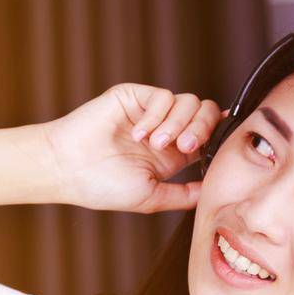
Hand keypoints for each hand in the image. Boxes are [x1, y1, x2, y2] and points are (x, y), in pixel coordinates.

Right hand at [40, 83, 222, 212]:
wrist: (68, 169)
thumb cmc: (101, 186)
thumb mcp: (150, 198)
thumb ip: (183, 195)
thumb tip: (212, 194)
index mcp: (171, 155)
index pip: (207, 137)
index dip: (220, 134)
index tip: (225, 140)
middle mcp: (164, 130)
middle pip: (204, 114)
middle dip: (203, 128)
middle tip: (185, 145)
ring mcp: (150, 112)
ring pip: (188, 103)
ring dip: (178, 123)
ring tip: (155, 143)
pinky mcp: (135, 97)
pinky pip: (163, 97)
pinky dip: (156, 116)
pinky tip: (139, 133)